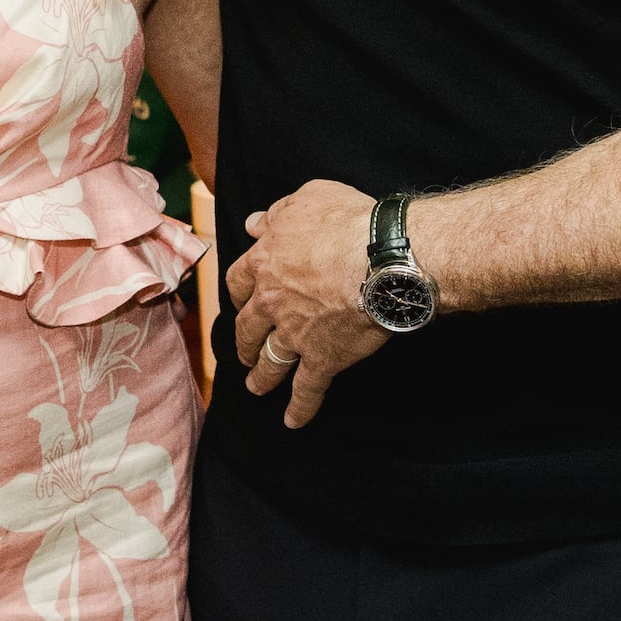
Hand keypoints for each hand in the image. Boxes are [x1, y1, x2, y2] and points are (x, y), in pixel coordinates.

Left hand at [225, 179, 391, 428]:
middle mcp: (273, 302)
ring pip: (270, 362)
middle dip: (244, 342)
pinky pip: (307, 389)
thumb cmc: (349, 222)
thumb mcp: (309, 198)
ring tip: (256, 388)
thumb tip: (255, 223)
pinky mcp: (323, 359)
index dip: (238, 294)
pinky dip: (300, 408)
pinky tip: (292, 422)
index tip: (239, 301)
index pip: (238, 282)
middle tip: (243, 353)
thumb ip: (279, 213)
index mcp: (266, 263)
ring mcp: (295, 335)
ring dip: (262, 377)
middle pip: (247, 328)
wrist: (382, 260)